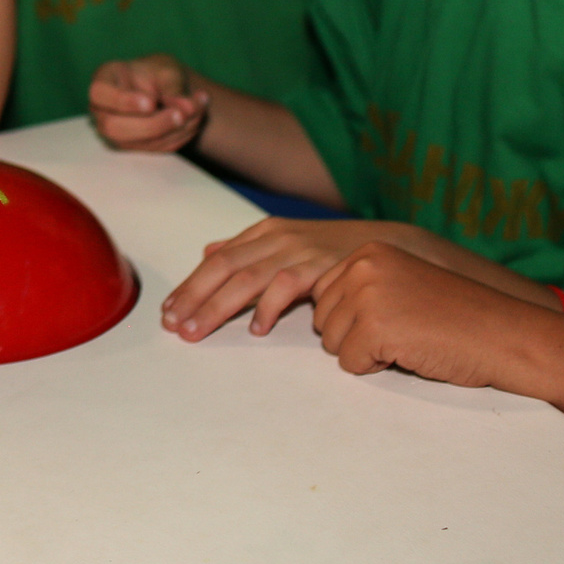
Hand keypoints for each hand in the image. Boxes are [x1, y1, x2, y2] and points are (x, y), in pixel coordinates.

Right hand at [88, 55, 207, 152]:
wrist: (167, 89)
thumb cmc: (158, 73)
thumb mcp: (166, 68)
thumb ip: (172, 85)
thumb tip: (184, 109)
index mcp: (104, 82)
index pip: (99, 93)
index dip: (123, 101)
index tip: (151, 102)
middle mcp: (103, 110)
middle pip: (113, 126)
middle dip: (152, 124)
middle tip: (181, 115)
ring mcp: (116, 132)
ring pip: (136, 143)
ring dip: (172, 131)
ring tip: (197, 110)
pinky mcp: (135, 146)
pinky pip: (156, 149)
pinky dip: (180, 136)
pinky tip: (195, 119)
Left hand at [164, 217, 416, 339]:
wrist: (395, 246)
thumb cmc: (335, 252)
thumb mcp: (288, 243)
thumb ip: (248, 249)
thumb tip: (208, 251)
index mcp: (264, 233)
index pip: (217, 260)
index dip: (190, 286)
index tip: (168, 312)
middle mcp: (276, 238)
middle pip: (223, 268)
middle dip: (194, 297)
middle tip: (173, 326)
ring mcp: (299, 250)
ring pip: (246, 278)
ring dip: (217, 307)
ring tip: (197, 330)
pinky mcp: (322, 267)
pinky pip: (286, 287)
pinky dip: (268, 308)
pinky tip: (255, 329)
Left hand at [309, 242, 539, 389]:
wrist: (505, 335)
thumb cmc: (458, 318)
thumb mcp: (402, 283)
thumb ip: (362, 287)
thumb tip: (312, 305)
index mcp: (369, 252)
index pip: (323, 292)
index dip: (353, 317)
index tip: (392, 317)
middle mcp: (363, 266)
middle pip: (322, 318)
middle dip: (355, 336)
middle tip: (403, 333)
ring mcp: (366, 295)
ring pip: (331, 343)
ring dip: (364, 352)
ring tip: (407, 341)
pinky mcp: (373, 328)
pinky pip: (349, 363)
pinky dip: (376, 368)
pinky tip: (410, 354)